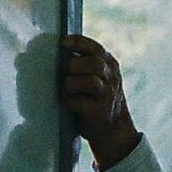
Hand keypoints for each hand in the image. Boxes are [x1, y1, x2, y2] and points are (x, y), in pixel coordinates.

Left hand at [60, 34, 139, 168]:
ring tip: (67, 90)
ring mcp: (107, 95)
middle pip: (94, 63)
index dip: (78, 42)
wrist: (114, 129)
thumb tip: (57, 53)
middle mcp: (111, 78)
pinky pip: (79, 102)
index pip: (95, 48)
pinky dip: (70, 101)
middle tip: (64, 71)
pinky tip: (69, 103)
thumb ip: (85, 64)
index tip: (62, 42)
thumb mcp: (99, 77)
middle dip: (74, 65)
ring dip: (71, 84)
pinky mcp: (99, 112)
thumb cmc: (97, 98)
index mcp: (110, 64)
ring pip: (89, 81)